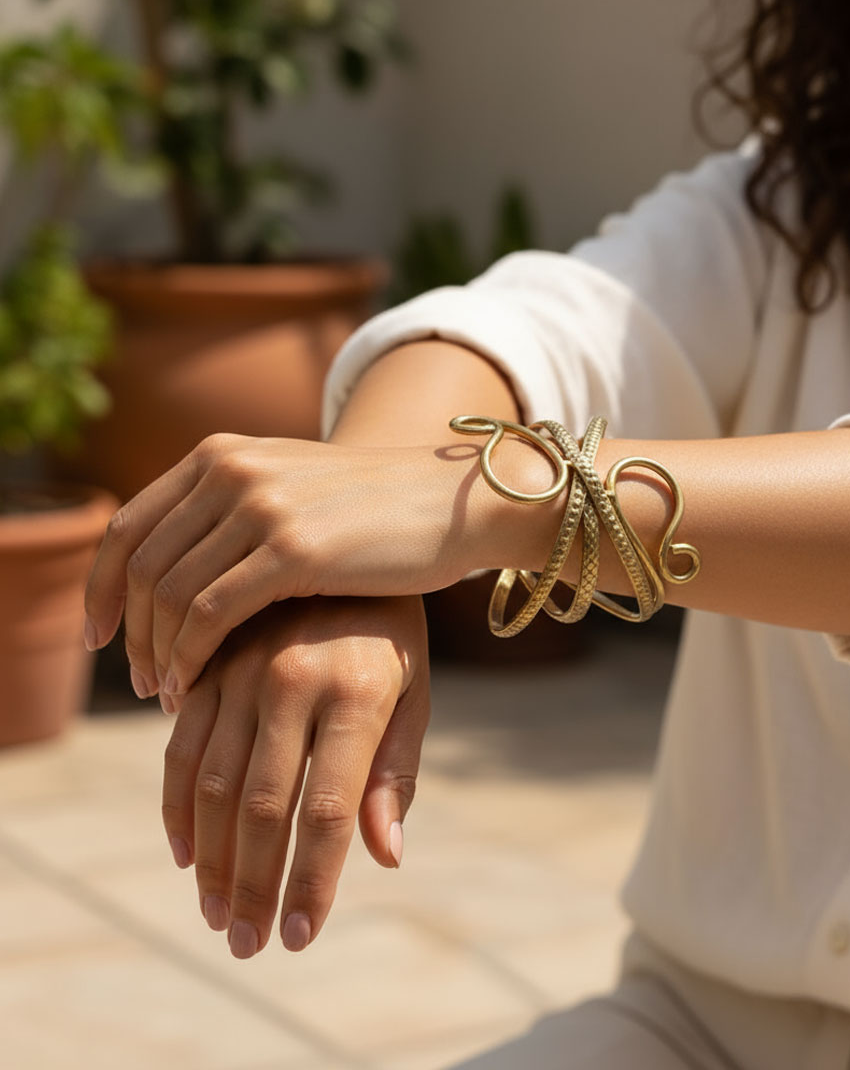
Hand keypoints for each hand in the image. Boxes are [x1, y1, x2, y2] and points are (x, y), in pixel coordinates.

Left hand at [82, 432, 490, 697]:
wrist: (451, 501)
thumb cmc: (375, 510)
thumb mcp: (290, 490)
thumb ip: (232, 508)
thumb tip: (176, 563)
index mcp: (221, 454)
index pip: (127, 527)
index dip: (101, 588)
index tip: (101, 637)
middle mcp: (230, 471)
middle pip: (140, 566)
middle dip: (131, 634)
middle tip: (142, 682)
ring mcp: (261, 507)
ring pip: (169, 594)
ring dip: (158, 654)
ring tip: (167, 693)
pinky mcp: (294, 549)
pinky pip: (209, 614)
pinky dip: (189, 658)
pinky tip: (195, 687)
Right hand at [160, 594, 429, 958]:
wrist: (349, 543)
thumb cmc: (394, 631)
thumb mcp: (413, 691)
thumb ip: (394, 772)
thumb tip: (386, 857)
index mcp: (356, 692)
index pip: (327, 809)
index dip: (312, 880)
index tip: (301, 936)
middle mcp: (292, 680)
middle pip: (262, 806)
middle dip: (254, 885)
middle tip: (249, 944)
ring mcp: (242, 669)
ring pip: (211, 784)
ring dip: (210, 860)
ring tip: (218, 915)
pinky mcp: (209, 664)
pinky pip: (179, 745)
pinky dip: (176, 806)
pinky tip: (186, 854)